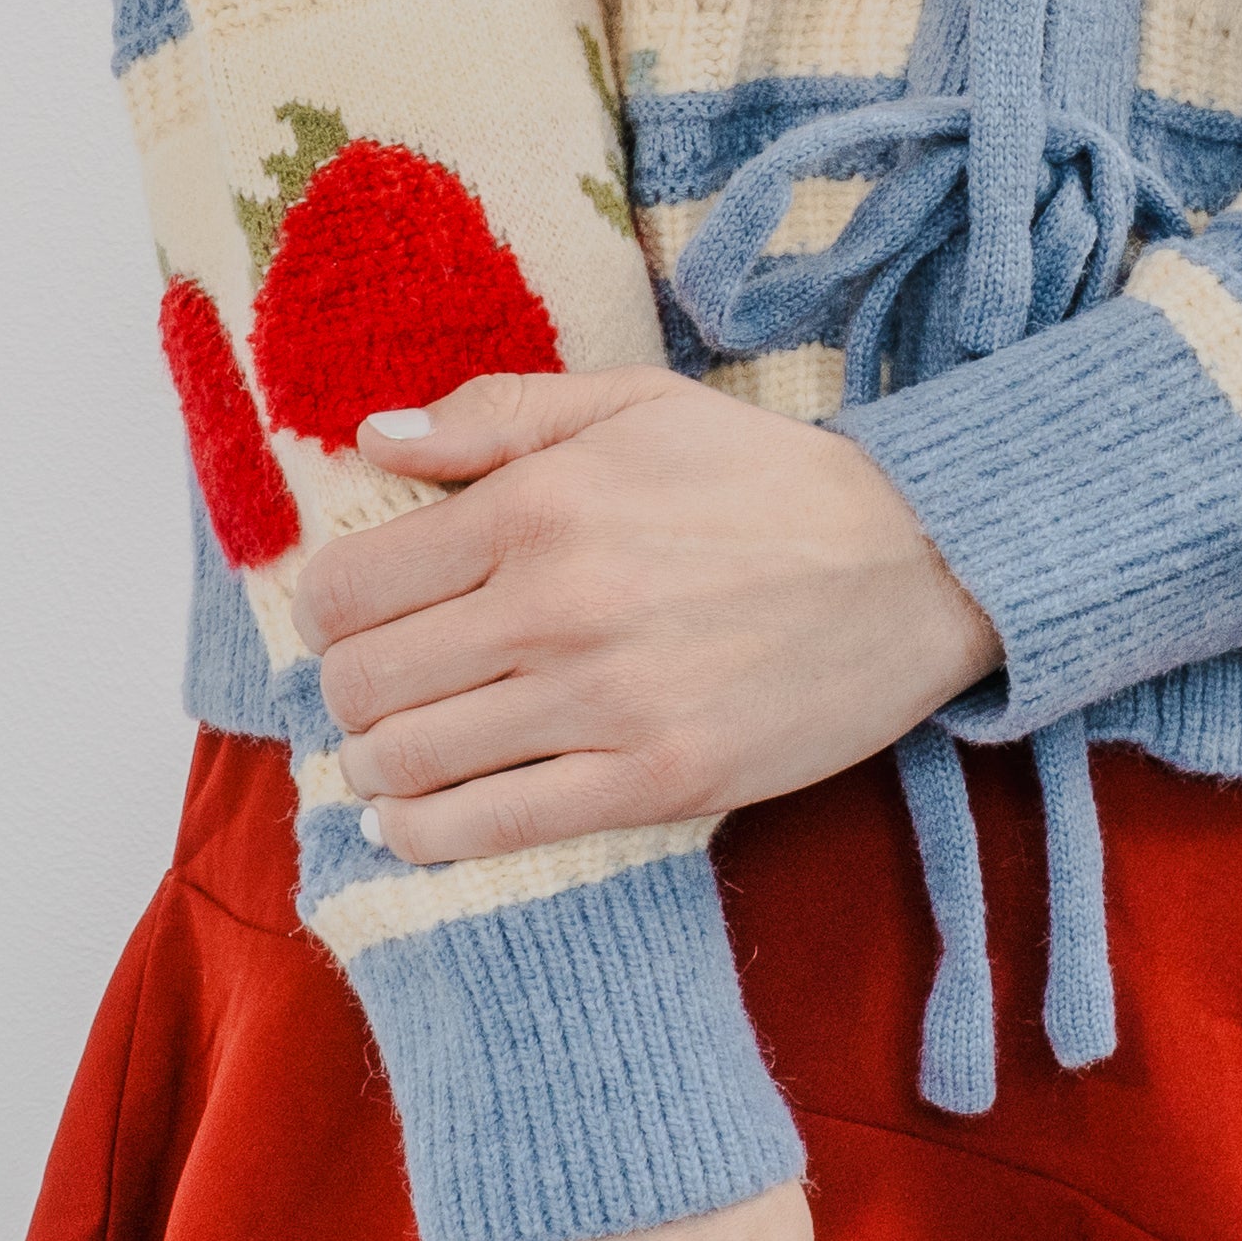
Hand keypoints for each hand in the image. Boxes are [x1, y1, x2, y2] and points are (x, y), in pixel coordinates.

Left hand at [300, 367, 1002, 864]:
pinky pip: (490, 831)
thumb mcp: (637, 404)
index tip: (351, 619)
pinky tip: (418, 824)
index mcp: (541, 503)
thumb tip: (373, 436)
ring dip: (376, 769)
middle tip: (374, 689)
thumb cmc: (768, 479)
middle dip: (347, 692)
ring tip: (392, 756)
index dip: (325, 611)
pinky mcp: (654, 782)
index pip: (348, 586)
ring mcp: (605, 703)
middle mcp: (558, 604)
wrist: (916, 567)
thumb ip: (499, 413)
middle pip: (362, 683)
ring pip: (409, 764)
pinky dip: (426, 837)